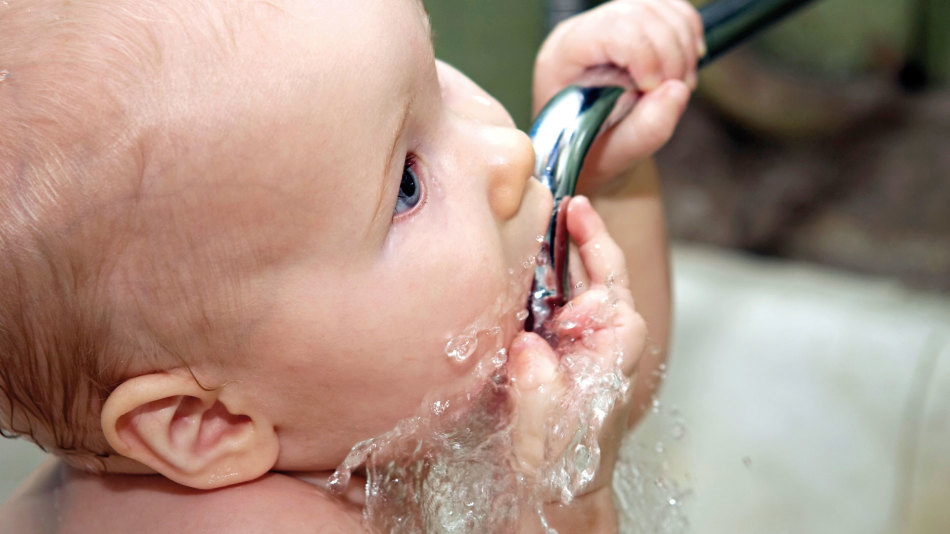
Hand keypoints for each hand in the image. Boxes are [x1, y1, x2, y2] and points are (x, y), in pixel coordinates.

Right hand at [508, 197, 646, 503]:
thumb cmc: (561, 465)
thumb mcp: (547, 428)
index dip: (594, 243)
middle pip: (595, 275)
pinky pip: (549, 308)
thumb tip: (528, 344)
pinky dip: (533, 285)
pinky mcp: (559, 353)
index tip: (575, 208)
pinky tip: (509, 272)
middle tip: (554, 199)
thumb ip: (540, 386)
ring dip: (552, 258)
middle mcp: (602, 340)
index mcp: (613, 348)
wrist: (558, 494)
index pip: (612, 282)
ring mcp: (581, 345)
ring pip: (571, 288)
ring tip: (526, 224)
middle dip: (577, 237)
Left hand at [533, 0, 702, 193]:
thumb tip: (676, 91)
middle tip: (674, 92)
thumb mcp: (614, 155)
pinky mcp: (637, 23)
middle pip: (639, 13)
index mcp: (564, 57)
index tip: (653, 87)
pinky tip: (682, 69)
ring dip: (683, 48)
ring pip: (661, 9)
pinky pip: (674, 12)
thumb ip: (643, 131)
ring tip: (678, 86)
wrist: (595, 150)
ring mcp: (612, 22)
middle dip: (669, 55)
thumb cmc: (593, 151)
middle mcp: (585, 32)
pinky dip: (690, 37)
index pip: (610, 29)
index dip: (644, 53)